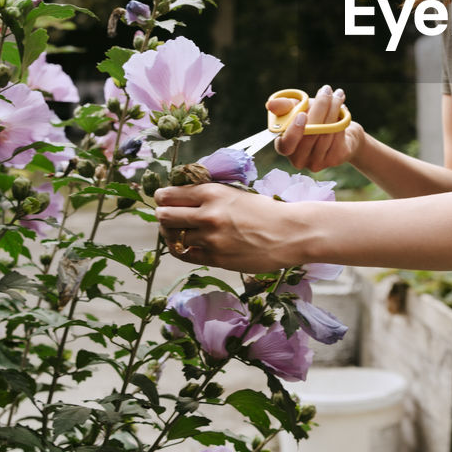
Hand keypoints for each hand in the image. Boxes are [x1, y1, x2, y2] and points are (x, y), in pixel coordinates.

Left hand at [155, 181, 290, 271]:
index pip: (169, 195)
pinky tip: (185, 244)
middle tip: (165, 216)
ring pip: (172, 236)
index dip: (162, 197)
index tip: (162, 200)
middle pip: (164, 215)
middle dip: (162, 215)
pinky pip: (185, 253)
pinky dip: (181, 248)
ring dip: (171, 234)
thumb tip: (181, 198)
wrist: (289, 233)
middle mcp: (207, 214)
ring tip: (176, 231)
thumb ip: (209, 196)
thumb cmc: (265, 211)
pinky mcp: (215, 258)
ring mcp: (210, 238)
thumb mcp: (235, 193)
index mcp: (212, 193)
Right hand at [270, 84, 362, 172]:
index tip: (302, 113)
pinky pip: (338, 137)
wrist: (339, 128)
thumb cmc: (313, 118)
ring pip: (326, 133)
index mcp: (285, 146)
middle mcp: (299, 159)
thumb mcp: (298, 108)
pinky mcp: (334, 159)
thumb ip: (285, 106)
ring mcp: (317, 162)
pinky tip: (343, 108)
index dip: (293, 132)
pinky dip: (341, 120)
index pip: (285, 146)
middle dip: (320, 108)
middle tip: (326, 90)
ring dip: (334, 109)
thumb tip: (270, 105)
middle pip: (310, 136)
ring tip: (338, 94)